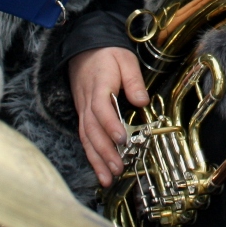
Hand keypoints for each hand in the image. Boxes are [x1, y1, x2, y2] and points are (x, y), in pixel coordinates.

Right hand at [69, 47, 147, 186]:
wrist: (85, 48)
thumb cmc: (108, 54)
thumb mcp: (125, 60)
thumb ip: (134, 81)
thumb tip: (142, 101)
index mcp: (98, 85)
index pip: (101, 108)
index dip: (110, 125)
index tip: (121, 139)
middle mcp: (87, 101)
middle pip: (92, 129)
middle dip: (105, 151)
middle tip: (118, 168)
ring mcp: (83, 109)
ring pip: (87, 137)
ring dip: (97, 160)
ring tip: (108, 178)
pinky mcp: (83, 115)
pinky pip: (85, 137)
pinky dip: (91, 155)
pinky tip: (99, 170)